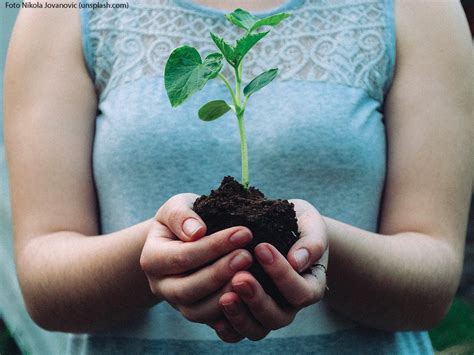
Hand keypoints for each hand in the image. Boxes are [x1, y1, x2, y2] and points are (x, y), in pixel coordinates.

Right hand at [140, 193, 253, 324]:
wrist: (182, 240)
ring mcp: (177, 304)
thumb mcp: (177, 207)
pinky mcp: (196, 313)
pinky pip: (212, 322)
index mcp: (152, 258)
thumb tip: (197, 231)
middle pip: (187, 289)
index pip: (183, 256)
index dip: (214, 246)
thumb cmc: (183, 220)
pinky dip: (231, 314)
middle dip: (220, 273)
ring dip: (226, 295)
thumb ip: (181, 215)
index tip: (244, 232)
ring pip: (198, 312)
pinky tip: (250, 297)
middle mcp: (161, 286)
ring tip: (251, 276)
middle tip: (247, 256)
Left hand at [213, 199, 327, 341]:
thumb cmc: (299, 225)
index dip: (282, 274)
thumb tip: (297, 261)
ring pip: (256, 330)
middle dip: (257, 299)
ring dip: (240, 316)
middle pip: (277, 317)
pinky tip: (215, 316)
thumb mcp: (311, 226)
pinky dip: (227, 328)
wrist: (282, 228)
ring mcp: (267, 313)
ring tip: (225, 297)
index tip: (262, 248)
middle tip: (239, 277)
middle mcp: (289, 306)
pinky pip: (237, 333)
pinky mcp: (246, 315)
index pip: (300, 291)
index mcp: (310, 286)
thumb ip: (311, 242)